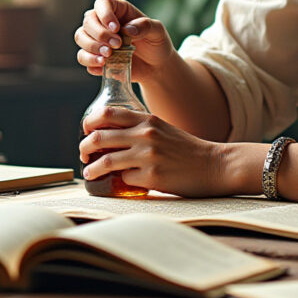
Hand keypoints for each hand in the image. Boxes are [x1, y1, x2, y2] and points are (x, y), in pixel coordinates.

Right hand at [74, 0, 175, 80]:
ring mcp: (97, 40)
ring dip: (91, 47)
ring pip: (80, 37)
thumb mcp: (158, 31)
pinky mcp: (95, 57)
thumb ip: (146, 26)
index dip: (105, 14)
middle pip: (88, 21)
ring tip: (107, 56)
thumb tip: (127, 29)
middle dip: (100, 34)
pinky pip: (83, 57)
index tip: (116, 28)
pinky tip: (103, 66)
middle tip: (117, 45)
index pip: (102, 3)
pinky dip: (90, 61)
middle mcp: (103, 23)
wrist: (156, 66)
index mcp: (119, 11)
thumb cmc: (156, 43)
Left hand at [79, 105, 231, 197]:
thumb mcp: (162, 129)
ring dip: (91, 169)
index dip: (89, 123)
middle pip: (98, 137)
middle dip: (84, 147)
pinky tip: (119, 184)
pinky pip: (124, 179)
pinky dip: (119, 182)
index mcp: (147, 119)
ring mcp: (148, 155)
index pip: (106, 113)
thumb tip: (107, 138)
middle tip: (83, 154)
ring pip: (105, 161)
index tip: (86, 132)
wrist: (214, 165)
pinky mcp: (152, 177)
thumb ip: (138, 129)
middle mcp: (145, 134)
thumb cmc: (186, 150)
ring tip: (89, 173)